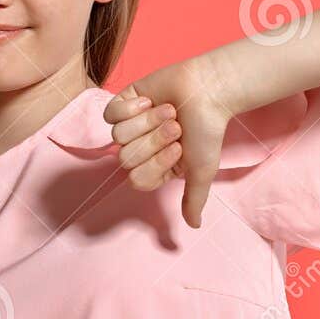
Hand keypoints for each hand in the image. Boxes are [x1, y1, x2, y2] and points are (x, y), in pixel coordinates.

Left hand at [102, 53, 237, 227]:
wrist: (208, 91)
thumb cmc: (207, 131)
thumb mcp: (202, 171)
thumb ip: (194, 199)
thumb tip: (194, 226)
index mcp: (155, 168)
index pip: (136, 179)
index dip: (156, 164)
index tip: (179, 149)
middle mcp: (140, 149)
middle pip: (126, 158)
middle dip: (154, 140)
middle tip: (176, 127)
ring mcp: (130, 126)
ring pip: (118, 136)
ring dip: (148, 122)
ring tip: (168, 111)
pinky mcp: (124, 103)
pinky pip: (111, 114)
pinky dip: (132, 107)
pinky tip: (150, 101)